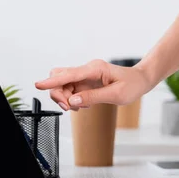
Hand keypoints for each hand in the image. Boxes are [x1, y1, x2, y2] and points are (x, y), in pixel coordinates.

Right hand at [35, 60, 152, 110]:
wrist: (140, 80)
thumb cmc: (132, 85)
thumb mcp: (116, 95)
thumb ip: (93, 97)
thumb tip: (73, 101)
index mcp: (94, 69)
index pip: (68, 74)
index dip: (52, 81)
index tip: (38, 85)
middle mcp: (87, 69)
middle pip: (60, 77)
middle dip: (58, 93)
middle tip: (70, 107)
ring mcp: (85, 75)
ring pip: (62, 84)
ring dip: (65, 98)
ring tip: (78, 107)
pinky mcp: (85, 81)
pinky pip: (70, 89)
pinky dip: (72, 99)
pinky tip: (83, 104)